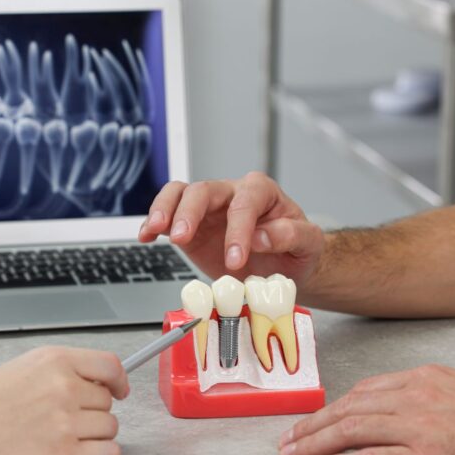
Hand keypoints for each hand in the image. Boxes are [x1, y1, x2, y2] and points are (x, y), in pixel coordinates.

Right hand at [0, 346, 129, 454]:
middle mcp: (63, 386)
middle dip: (92, 412)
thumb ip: (57, 372)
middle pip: (107, 402)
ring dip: (93, 436)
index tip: (118, 390)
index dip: (117, 381)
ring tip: (60, 439)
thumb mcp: (18, 370)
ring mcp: (65, 421)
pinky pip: (108, 454)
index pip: (110, 365)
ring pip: (109, 428)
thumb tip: (92, 383)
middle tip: (62, 422)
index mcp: (53, 360)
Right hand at [138, 172, 324, 282]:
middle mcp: (231, 194)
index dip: (237, 230)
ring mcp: (209, 209)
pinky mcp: (192, 226)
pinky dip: (153, 223)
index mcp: (262, 192)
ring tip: (156, 230)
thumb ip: (291, 235)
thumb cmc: (296, 249)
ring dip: (165, 210)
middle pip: (204, 190)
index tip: (235, 258)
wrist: (286, 263)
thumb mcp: (308, 243)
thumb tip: (261, 236)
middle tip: (182, 239)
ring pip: (180, 194)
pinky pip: (168, 215)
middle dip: (190, 213)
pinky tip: (146, 236)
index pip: (244, 203)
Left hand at [278, 364, 454, 454]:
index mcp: (422, 379)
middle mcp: (413, 398)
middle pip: (347, 409)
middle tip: (287, 438)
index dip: (331, 407)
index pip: (362, 391)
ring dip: (314, 443)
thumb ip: (425, 395)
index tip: (313, 418)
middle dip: (311, 425)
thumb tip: (397, 407)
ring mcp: (417, 428)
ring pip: (350, 431)